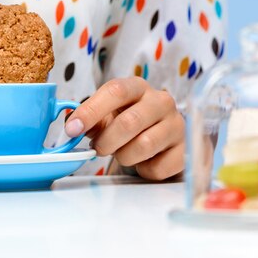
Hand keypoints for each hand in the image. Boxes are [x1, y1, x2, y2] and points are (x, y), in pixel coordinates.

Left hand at [64, 77, 184, 179]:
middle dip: (106, 141)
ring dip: (124, 156)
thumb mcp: (107, 115)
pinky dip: (143, 170)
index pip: (115, 91)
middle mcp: (161, 102)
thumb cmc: (128, 122)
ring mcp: (177, 125)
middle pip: (129, 122)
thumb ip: (90, 118)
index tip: (72, 129)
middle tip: (98, 149)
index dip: (90, 111)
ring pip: (143, 146)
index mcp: (137, 87)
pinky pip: (157, 168)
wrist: (161, 139)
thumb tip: (73, 127)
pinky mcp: (185, 151)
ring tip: (121, 153)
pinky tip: (142, 161)